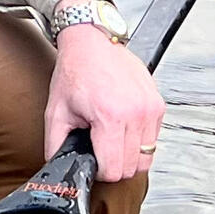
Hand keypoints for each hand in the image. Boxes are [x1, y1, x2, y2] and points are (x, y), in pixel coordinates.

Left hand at [42, 15, 166, 183]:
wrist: (91, 42)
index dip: (100, 171)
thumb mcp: (55, 111)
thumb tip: (59, 168)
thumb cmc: (75, 71)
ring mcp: (150, 108)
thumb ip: (56, 146)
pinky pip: (153, 139)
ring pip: (146, 157)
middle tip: (100, 149)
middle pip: (132, 167)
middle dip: (114, 165)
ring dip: (129, 154)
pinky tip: (123, 127)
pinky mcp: (158, 104)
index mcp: (109, 116)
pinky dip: (139, 140)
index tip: (93, 160)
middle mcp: (135, 113)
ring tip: (112, 138)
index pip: (113, 170)